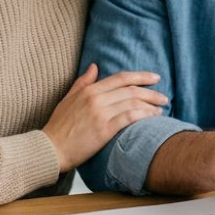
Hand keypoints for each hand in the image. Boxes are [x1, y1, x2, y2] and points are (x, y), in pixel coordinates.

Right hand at [43, 64, 167, 172]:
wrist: (50, 148)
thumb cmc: (58, 126)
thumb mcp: (68, 99)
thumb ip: (83, 82)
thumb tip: (94, 66)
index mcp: (89, 90)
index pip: (121, 78)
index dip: (140, 76)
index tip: (155, 78)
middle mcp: (96, 99)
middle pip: (131, 90)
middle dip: (151, 91)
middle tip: (164, 96)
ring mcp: (100, 114)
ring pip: (133, 102)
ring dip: (151, 104)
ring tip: (161, 108)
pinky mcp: (104, 130)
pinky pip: (129, 118)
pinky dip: (144, 115)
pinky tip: (153, 118)